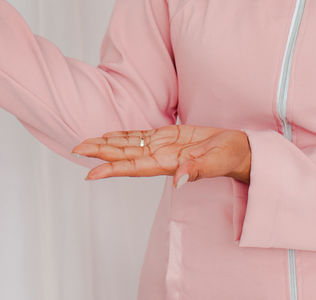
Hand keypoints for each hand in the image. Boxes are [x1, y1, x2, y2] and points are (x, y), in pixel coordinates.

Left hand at [72, 125, 251, 186]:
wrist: (240, 150)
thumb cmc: (231, 157)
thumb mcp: (217, 162)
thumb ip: (197, 171)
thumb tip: (178, 180)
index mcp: (168, 165)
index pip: (133, 168)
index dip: (111, 169)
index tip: (90, 173)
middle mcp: (160, 157)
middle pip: (124, 155)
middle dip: (100, 153)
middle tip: (74, 148)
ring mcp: (162, 147)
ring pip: (128, 146)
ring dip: (106, 144)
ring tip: (84, 143)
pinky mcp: (168, 137)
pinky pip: (140, 136)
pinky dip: (123, 136)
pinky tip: (109, 135)